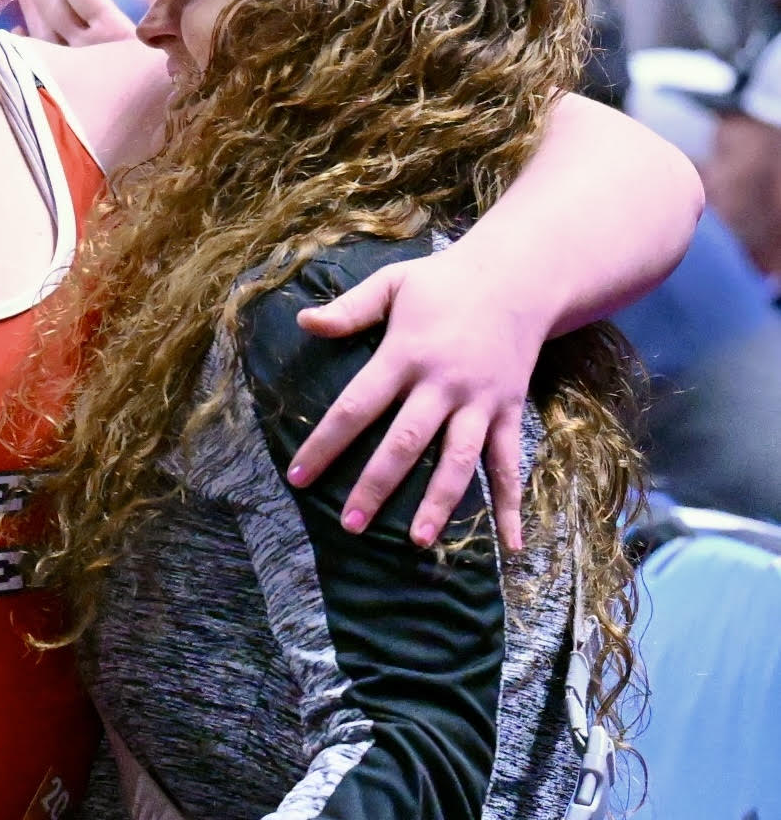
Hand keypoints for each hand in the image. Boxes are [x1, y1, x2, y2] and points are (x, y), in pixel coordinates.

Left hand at [289, 248, 544, 549]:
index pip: (356, 406)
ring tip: (416, 540)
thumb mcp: (393, 284)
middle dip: (376, 486)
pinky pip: (509, 463)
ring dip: (439, 502)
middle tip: (351, 525)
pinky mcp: (508, 411)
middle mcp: (444, 384)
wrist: (522, 275)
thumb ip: (349, 309)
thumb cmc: (445, 282)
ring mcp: (480, 401)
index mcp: (407, 354)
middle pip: (406, 442)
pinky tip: (510, 544)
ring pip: (458, 459)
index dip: (325, 443)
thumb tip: (303, 322)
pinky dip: (511, 504)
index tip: (298, 477)